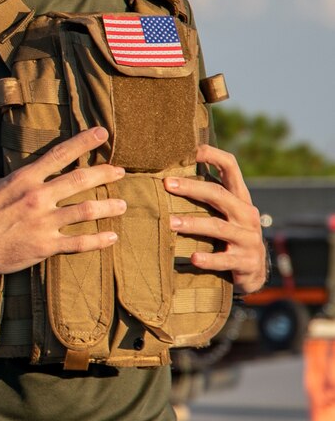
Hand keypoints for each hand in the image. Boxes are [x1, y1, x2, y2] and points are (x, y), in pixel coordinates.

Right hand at [0, 127, 126, 275]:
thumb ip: (5, 178)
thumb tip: (12, 177)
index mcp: (25, 178)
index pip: (60, 154)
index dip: (84, 142)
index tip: (102, 133)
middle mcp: (38, 197)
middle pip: (80, 180)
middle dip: (104, 173)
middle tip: (120, 171)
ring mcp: (43, 222)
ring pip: (86, 211)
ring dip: (108, 206)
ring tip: (122, 204)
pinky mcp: (44, 246)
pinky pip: (78, 243)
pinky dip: (98, 240)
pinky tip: (112, 237)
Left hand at [164, 144, 265, 294]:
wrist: (254, 272)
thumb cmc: (229, 235)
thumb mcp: (225, 213)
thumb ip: (207, 195)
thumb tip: (169, 173)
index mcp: (240, 198)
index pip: (230, 167)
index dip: (212, 155)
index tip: (189, 149)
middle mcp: (247, 214)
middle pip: (219, 195)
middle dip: (192, 188)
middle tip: (166, 184)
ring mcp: (248, 239)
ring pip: (218, 227)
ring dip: (193, 224)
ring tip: (170, 223)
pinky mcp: (246, 262)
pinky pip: (225, 260)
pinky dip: (209, 259)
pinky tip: (193, 258)